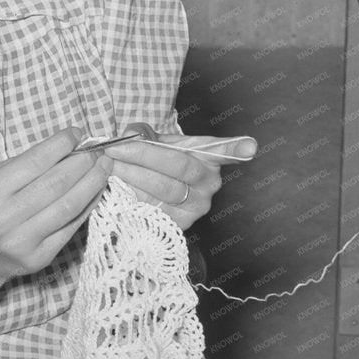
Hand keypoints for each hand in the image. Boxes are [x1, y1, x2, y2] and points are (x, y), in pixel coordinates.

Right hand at [0, 127, 109, 284]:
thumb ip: (24, 167)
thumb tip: (67, 147)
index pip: (34, 162)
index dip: (60, 145)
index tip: (77, 133)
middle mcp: (5, 218)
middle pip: (56, 183)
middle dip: (83, 162)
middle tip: (98, 150)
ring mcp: (23, 241)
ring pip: (69, 206)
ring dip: (92, 183)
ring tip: (104, 167)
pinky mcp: (39, 258)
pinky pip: (71, 227)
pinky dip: (88, 205)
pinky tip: (96, 191)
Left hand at [100, 124, 257, 230]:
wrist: (148, 188)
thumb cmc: (155, 158)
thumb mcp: (153, 140)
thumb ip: (142, 133)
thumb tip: (130, 136)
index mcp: (209, 157)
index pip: (225, 151)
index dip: (237, 148)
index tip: (250, 147)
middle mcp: (209, 182)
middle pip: (178, 166)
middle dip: (143, 155)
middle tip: (115, 148)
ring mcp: (197, 206)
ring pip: (163, 189)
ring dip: (132, 176)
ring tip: (109, 165)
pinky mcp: (181, 225)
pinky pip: (155, 209)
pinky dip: (132, 196)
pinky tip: (116, 186)